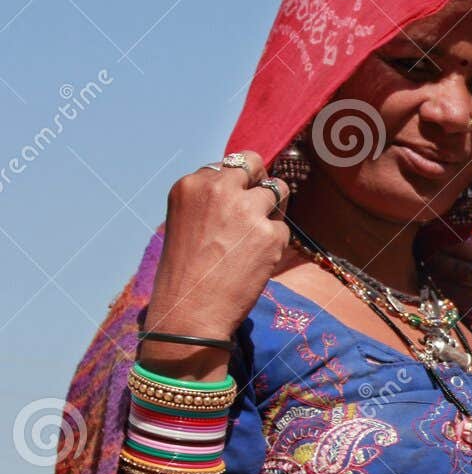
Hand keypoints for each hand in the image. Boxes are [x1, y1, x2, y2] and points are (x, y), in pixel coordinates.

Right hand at [142, 152, 288, 378]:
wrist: (189, 311)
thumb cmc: (186, 271)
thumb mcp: (187, 221)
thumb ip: (213, 199)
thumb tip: (249, 184)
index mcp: (192, 184)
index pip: (231, 163)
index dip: (239, 182)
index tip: (237, 200)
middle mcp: (219, 189)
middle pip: (257, 164)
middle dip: (260, 182)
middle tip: (255, 208)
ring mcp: (247, 209)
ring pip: (279, 190)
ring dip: (273, 210)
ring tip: (253, 237)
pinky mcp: (269, 233)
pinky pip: (283, 228)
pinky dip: (274, 243)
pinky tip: (253, 261)